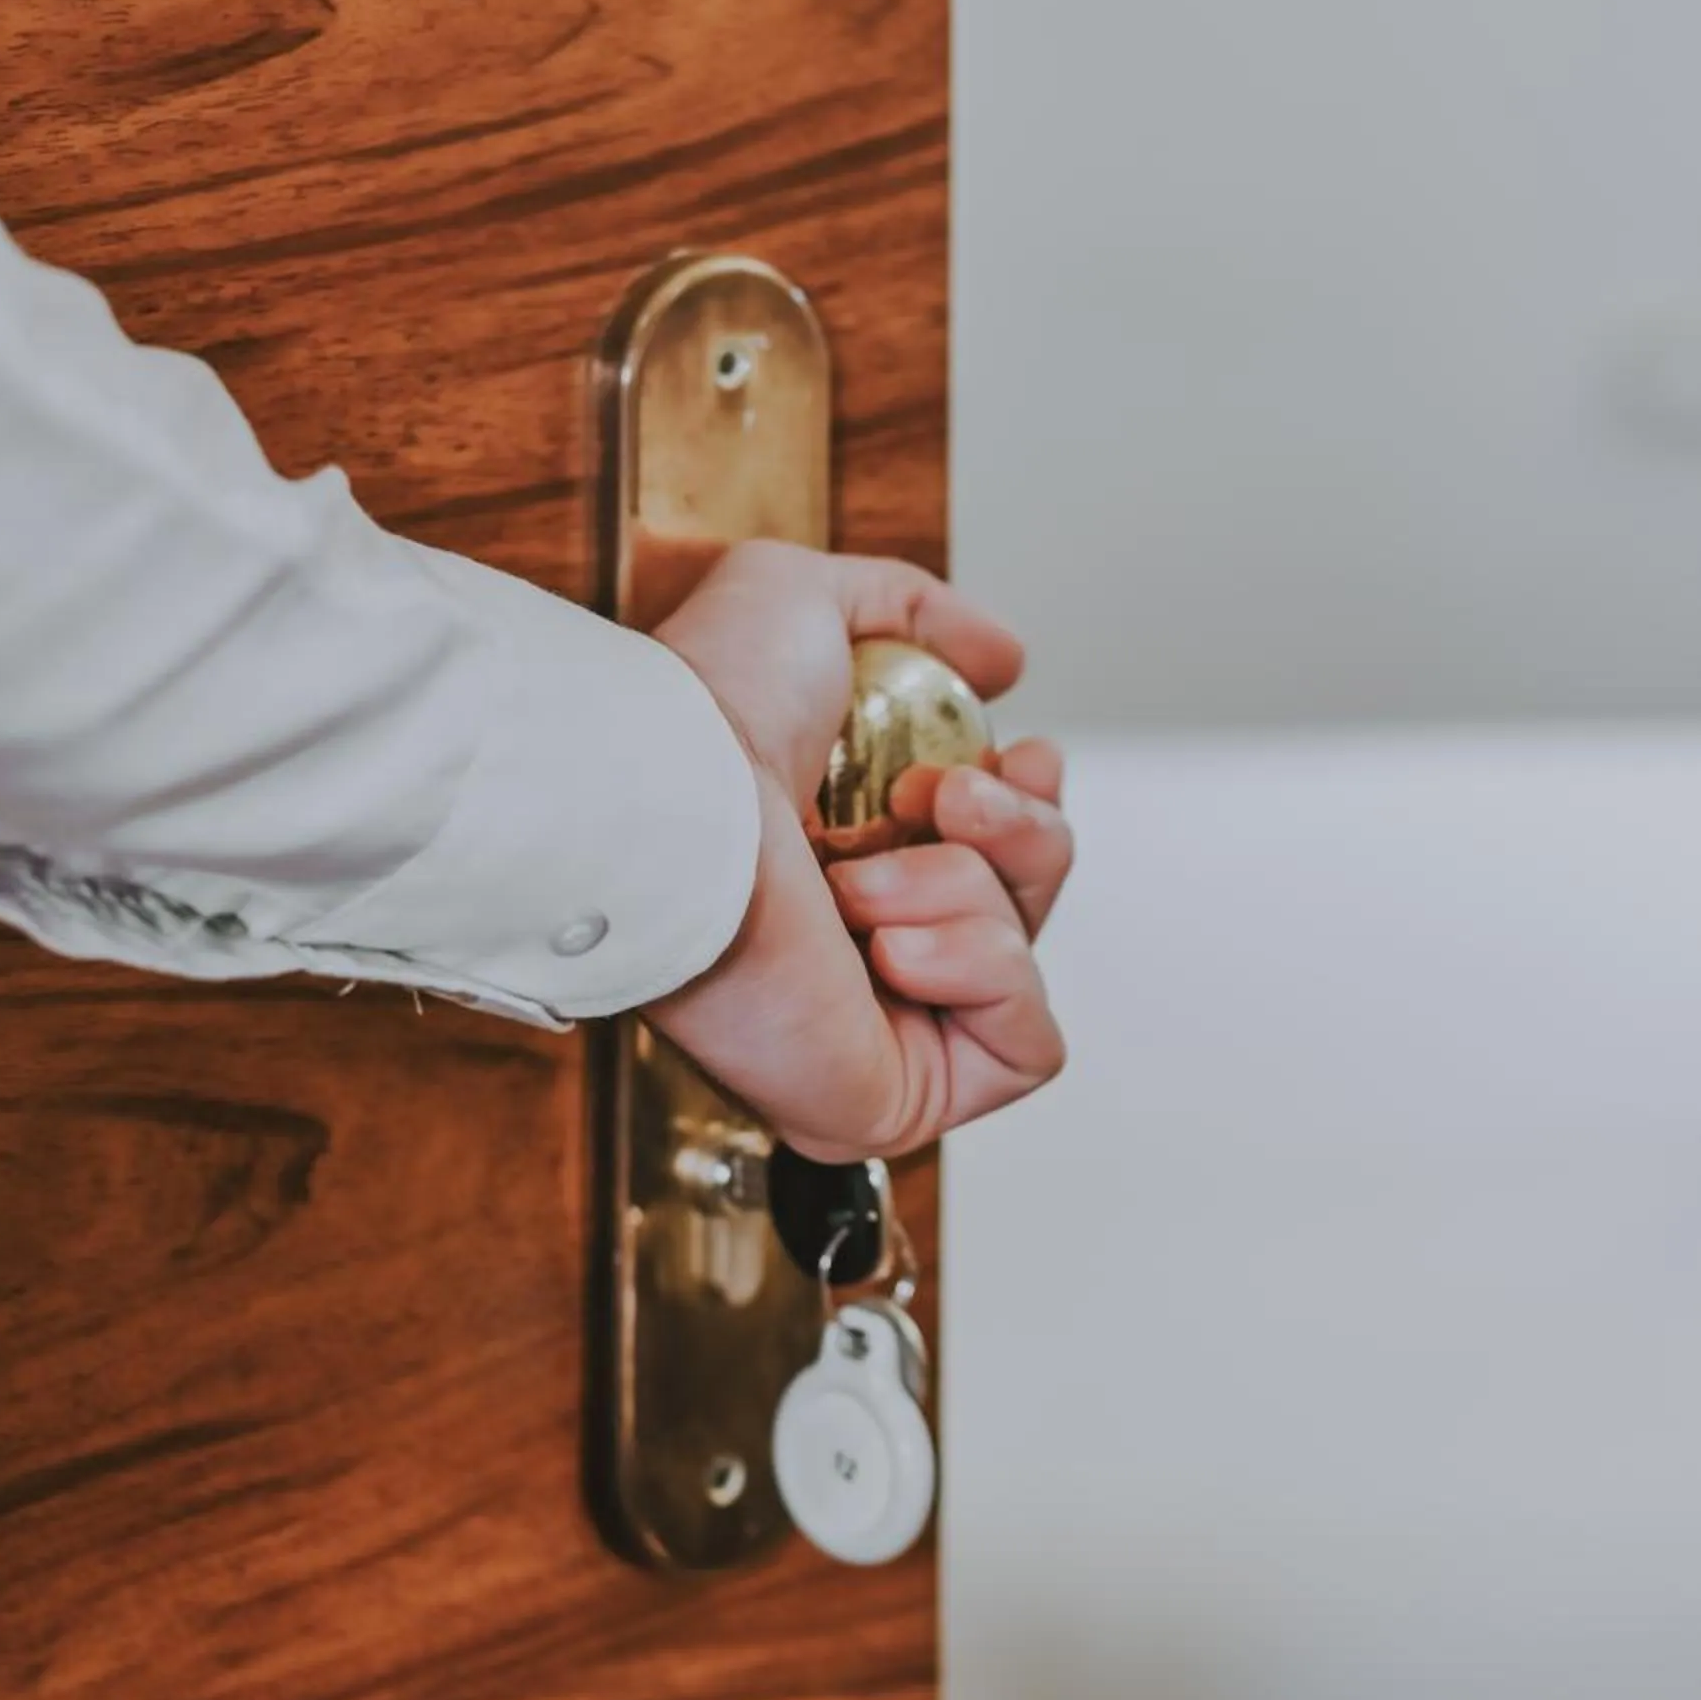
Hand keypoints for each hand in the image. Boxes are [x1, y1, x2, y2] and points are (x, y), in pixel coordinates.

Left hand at [642, 542, 1073, 1161]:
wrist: (671, 798)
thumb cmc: (704, 711)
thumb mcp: (810, 601)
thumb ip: (915, 610)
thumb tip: (1007, 660)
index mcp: (845, 859)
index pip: (992, 860)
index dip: (1027, 808)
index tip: (1020, 752)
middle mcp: (860, 951)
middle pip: (1029, 906)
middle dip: (1016, 833)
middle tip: (941, 796)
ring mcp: (878, 1033)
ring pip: (1026, 964)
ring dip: (963, 892)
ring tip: (859, 873)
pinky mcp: (891, 1098)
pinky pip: (1024, 1045)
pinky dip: (981, 973)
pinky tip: (888, 943)